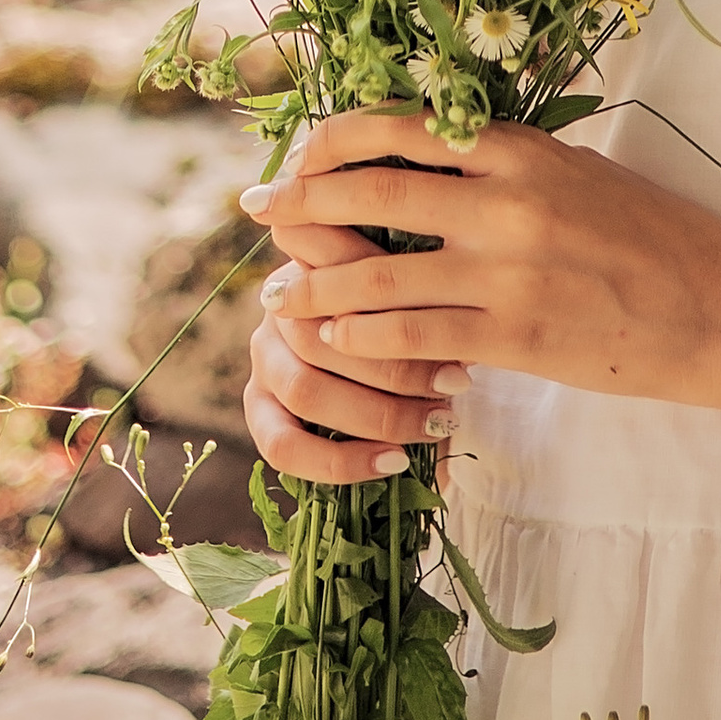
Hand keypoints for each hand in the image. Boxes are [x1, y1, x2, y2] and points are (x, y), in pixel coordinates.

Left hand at [241, 109, 720, 484]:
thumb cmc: (652, 235)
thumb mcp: (577, 171)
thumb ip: (504, 163)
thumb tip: (427, 153)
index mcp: (517, 148)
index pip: (395, 128)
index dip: (327, 141)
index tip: (294, 157)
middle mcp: (504, 200)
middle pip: (366, 192)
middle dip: (298, 204)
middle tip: (258, 214)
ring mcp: (508, 271)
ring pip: (375, 277)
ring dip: (315, 288)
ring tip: (283, 297)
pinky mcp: (515, 336)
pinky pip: (413, 338)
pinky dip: (363, 342)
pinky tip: (337, 344)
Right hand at [243, 182, 449, 485]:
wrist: (379, 360)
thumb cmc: (410, 307)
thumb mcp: (417, 282)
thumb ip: (419, 280)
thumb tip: (462, 298)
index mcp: (310, 258)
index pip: (333, 264)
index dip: (386, 291)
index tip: (451, 319)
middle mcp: (279, 305)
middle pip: (323, 333)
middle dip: (398, 366)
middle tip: (457, 381)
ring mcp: (263, 358)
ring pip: (305, 390)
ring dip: (377, 414)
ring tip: (435, 423)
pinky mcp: (258, 410)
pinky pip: (282, 447)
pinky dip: (340, 462)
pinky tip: (392, 462)